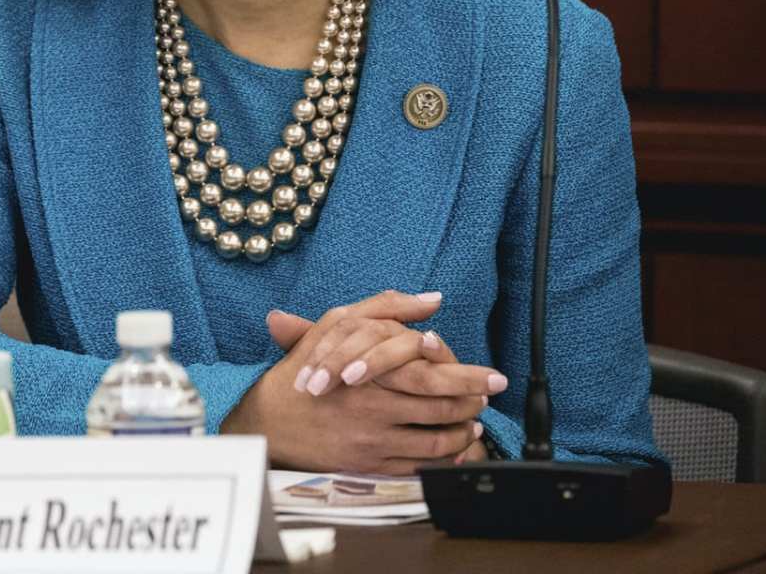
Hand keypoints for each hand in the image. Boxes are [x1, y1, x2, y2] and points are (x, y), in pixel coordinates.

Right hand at [219, 290, 503, 472]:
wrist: (271, 418)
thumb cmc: (306, 366)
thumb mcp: (337, 323)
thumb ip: (386, 306)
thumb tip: (433, 299)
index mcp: (372, 372)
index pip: (434, 375)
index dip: (470, 378)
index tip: (494, 377)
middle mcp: (376, 408)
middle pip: (441, 410)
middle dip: (472, 404)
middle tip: (487, 397)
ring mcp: (373, 440)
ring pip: (435, 443)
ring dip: (462, 433)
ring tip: (472, 421)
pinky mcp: (369, 465)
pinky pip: (418, 466)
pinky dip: (442, 458)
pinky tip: (451, 446)